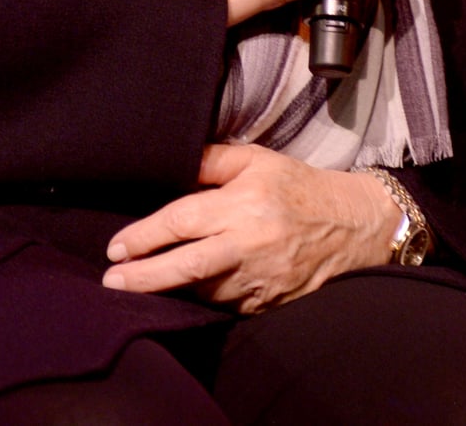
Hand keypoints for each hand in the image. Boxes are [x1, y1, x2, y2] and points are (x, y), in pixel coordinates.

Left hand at [100, 144, 401, 314]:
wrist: (355, 225)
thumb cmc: (299, 187)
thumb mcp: (257, 160)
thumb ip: (210, 160)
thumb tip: (168, 160)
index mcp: (244, 204)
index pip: (183, 221)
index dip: (145, 236)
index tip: (116, 249)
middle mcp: (250, 244)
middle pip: (187, 266)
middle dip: (144, 277)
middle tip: (111, 283)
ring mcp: (261, 279)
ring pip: (204, 290)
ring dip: (171, 289)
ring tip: (140, 285)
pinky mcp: (269, 304)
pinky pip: (226, 305)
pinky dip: (204, 298)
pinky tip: (186, 292)